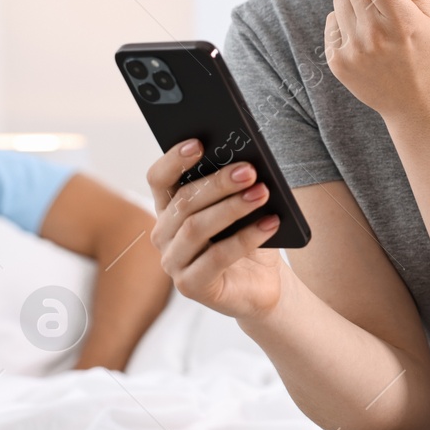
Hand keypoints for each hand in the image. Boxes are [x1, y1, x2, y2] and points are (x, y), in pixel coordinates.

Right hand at [146, 139, 284, 320]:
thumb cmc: (248, 237)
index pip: (159, 179)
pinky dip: (246, 238)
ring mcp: (173, 262)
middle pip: (184, 201)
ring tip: (262, 193)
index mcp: (169, 208)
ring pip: (196, 227)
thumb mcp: (240, 206)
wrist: (263, 283)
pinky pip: (217, 257)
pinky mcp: (190, 286)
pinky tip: (270, 223)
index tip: (199, 143)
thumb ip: (233, 185)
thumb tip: (243, 160)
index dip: (174, 160)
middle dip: (219, 183)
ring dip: (233, 207)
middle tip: (249, 170)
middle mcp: (164, 235)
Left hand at [325, 0, 429, 119]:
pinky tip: (364, 40)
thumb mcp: (428, 15)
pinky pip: (332, 22)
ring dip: (353, 1)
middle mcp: (373, 35)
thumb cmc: (427, 53)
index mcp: (401, 20)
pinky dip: (345, 24)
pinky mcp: (337, 62)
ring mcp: (352, 51)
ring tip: (373, 21)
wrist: (418, 104)